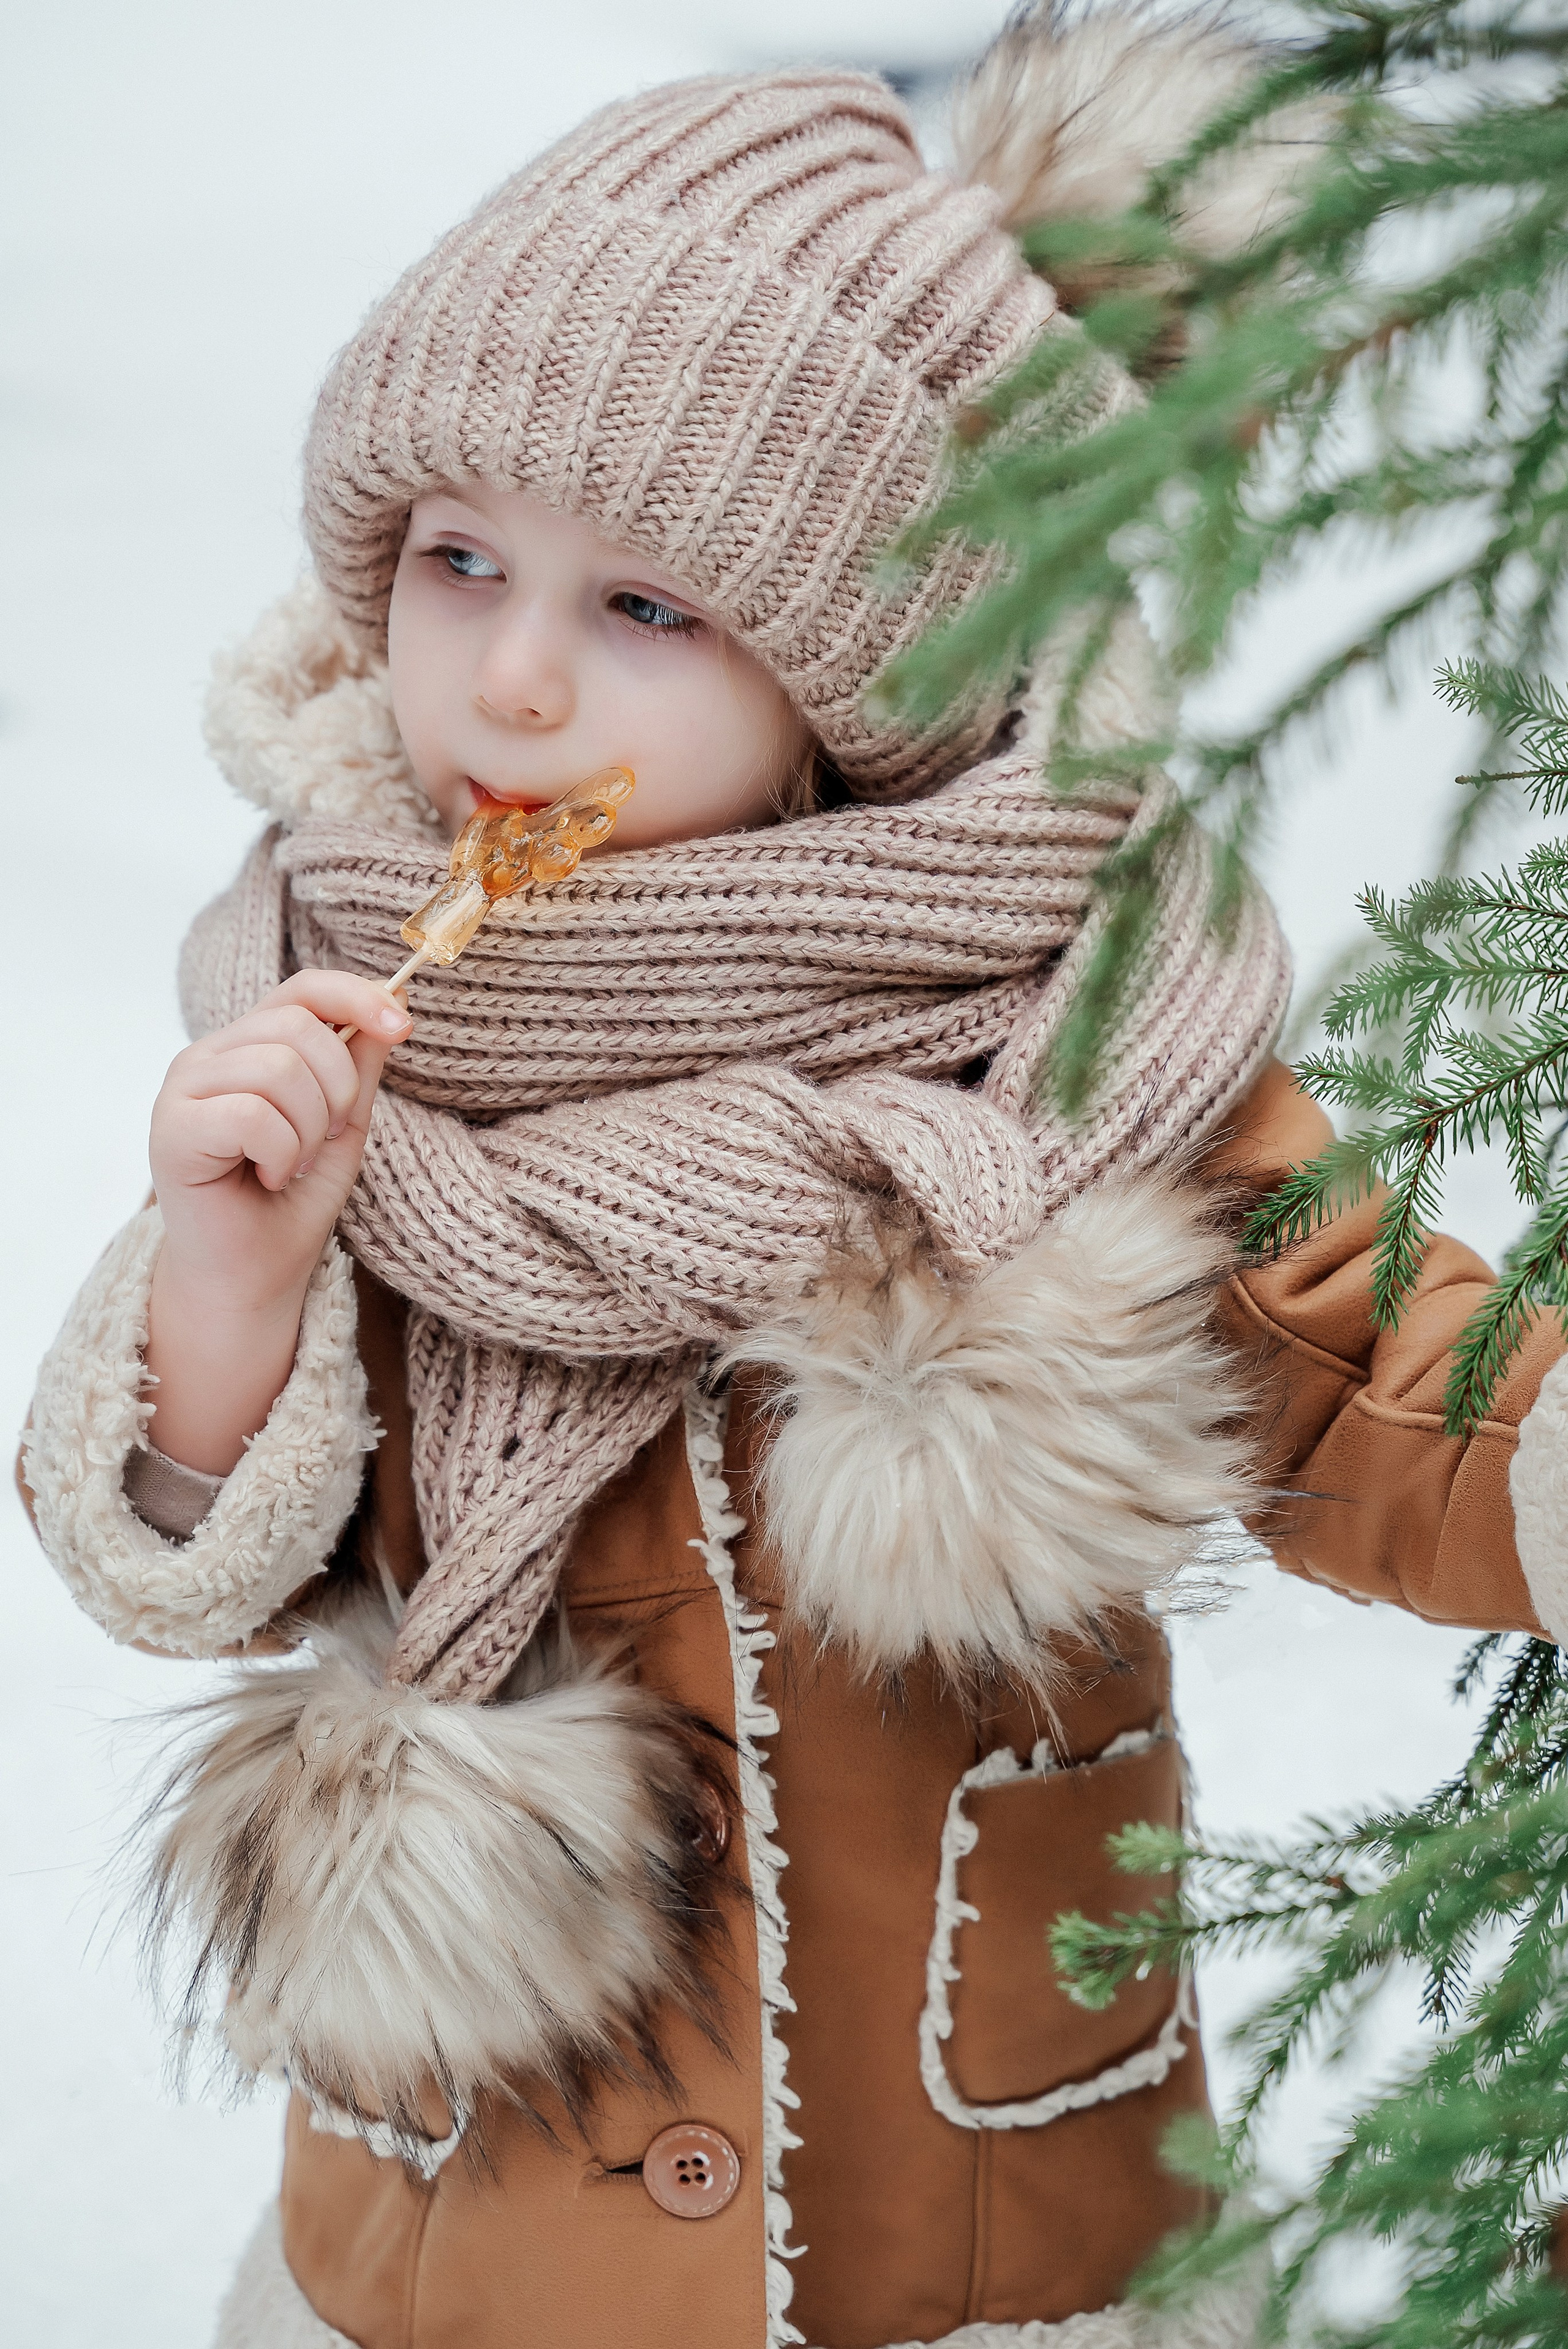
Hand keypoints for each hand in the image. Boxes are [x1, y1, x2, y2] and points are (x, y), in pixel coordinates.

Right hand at [144, 972, 411, 1472]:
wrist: (254, 1274)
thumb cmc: (293, 1202)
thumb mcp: (344, 1124)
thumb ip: (358, 1064)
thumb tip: (395, 999)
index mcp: (248, 1045)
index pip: (303, 989)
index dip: (357, 996)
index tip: (403, 1026)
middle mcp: (209, 1055)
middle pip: (298, 1027)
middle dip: (335, 1091)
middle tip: (322, 1140)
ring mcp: (183, 1088)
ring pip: (278, 1069)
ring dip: (306, 1130)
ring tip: (290, 1164)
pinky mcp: (171, 1128)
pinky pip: (252, 1114)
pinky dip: (280, 1153)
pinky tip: (269, 1177)